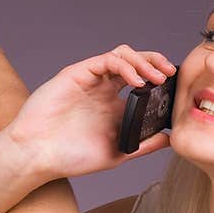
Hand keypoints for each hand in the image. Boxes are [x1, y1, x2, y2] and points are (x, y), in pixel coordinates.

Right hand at [3, 45, 176, 180]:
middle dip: (156, 62)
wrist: (37, 156)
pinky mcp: (78, 74)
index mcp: (113, 105)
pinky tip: (137, 83)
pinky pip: (106, 60)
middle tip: (171, 73)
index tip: (176, 88)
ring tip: (157, 77)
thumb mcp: (116, 153)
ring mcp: (91, 80)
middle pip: (135, 61)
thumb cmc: (70, 157)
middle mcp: (103, 88)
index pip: (142, 81)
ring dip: (144, 61)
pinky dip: (125, 66)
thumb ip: (143, 145)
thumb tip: (170, 139)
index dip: (160, 79)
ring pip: (123, 55)